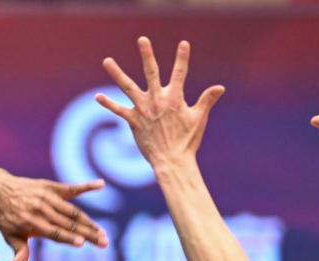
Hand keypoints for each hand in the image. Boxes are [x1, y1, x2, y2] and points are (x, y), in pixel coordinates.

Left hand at [0, 168, 107, 260]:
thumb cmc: (6, 219)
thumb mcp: (10, 236)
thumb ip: (19, 251)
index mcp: (31, 222)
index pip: (53, 232)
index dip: (68, 237)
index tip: (82, 243)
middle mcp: (40, 209)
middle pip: (68, 223)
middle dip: (88, 234)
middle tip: (104, 242)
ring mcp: (47, 197)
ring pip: (73, 211)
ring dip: (90, 222)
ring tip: (103, 233)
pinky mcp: (51, 187)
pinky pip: (71, 188)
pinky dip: (86, 186)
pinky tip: (101, 185)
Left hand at [96, 37, 224, 166]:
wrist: (172, 162)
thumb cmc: (187, 141)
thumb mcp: (199, 119)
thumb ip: (206, 100)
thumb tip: (220, 87)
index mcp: (174, 98)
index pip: (180, 73)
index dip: (182, 58)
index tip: (183, 44)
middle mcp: (157, 100)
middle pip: (151, 72)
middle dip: (147, 55)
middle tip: (142, 40)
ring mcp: (143, 110)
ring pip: (127, 87)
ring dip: (117, 73)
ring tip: (106, 60)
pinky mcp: (133, 121)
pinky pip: (118, 110)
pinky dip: (108, 104)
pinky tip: (97, 97)